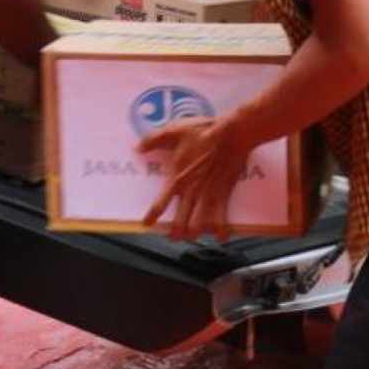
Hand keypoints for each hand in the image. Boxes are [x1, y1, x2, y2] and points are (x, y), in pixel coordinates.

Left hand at [137, 117, 251, 241]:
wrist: (231, 134)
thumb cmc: (203, 132)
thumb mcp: (174, 131)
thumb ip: (153, 140)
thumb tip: (137, 147)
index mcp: (177, 178)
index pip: (160, 203)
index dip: (152, 216)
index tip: (147, 224)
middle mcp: (191, 191)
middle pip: (180, 222)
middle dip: (176, 233)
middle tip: (174, 236)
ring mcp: (208, 195)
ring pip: (198, 225)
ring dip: (195, 233)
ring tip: (193, 236)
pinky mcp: (224, 193)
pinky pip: (222, 217)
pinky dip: (221, 229)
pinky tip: (221, 237)